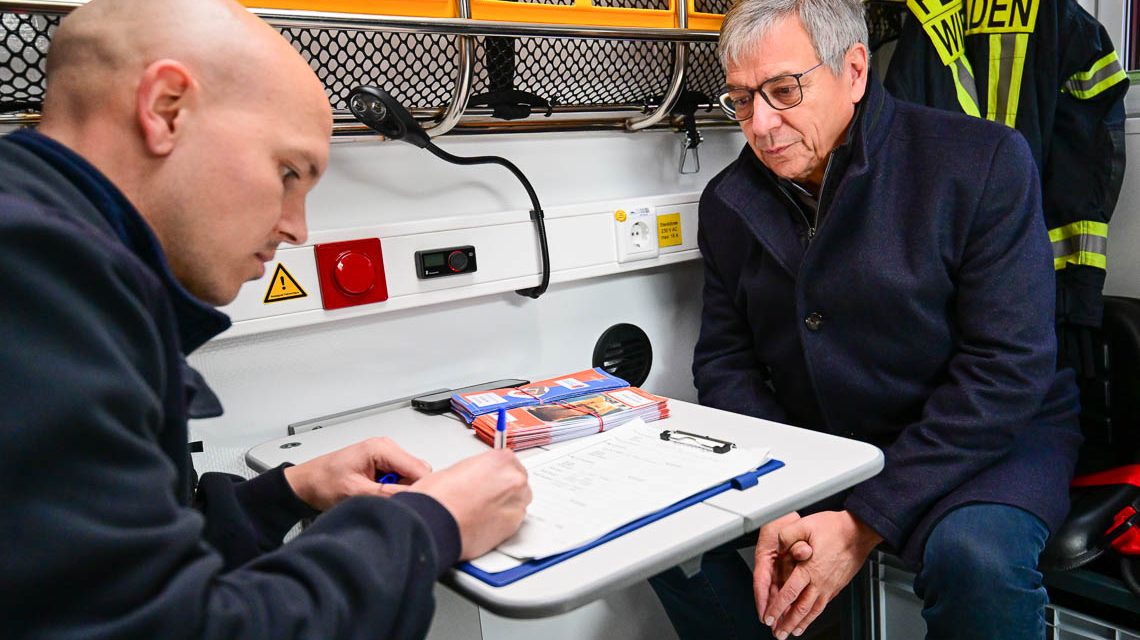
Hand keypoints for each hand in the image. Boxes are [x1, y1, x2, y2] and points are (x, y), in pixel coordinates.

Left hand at [283, 437, 431, 510]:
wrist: (305, 483)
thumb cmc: (322, 482)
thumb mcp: (355, 492)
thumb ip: (387, 494)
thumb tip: (413, 498)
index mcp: (382, 448)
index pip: (419, 469)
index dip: (419, 489)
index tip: (410, 503)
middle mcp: (387, 448)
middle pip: (418, 472)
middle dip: (409, 490)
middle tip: (387, 501)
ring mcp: (385, 456)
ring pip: (411, 477)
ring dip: (399, 491)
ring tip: (377, 497)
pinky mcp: (382, 465)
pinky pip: (401, 479)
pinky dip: (393, 490)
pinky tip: (377, 495)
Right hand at [409, 449, 530, 559]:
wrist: (434, 524)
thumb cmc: (438, 498)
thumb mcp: (455, 469)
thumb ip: (476, 471)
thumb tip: (478, 479)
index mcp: (500, 460)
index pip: (508, 461)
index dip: (496, 472)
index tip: (490, 479)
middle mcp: (514, 480)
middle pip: (517, 480)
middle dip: (503, 487)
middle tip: (484, 496)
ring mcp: (517, 503)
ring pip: (518, 501)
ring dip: (505, 504)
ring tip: (482, 511)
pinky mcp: (514, 526)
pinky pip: (513, 520)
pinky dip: (502, 521)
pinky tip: (484, 523)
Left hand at [764, 510, 881, 638]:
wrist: (859, 531)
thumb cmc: (835, 528)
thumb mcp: (804, 524)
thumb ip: (786, 536)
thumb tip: (777, 546)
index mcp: (809, 569)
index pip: (789, 594)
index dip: (777, 608)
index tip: (769, 617)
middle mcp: (819, 581)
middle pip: (800, 609)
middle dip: (787, 623)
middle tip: (778, 634)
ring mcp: (829, 586)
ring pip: (813, 611)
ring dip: (801, 623)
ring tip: (792, 633)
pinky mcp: (836, 586)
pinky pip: (823, 606)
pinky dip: (814, 616)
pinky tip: (809, 619)